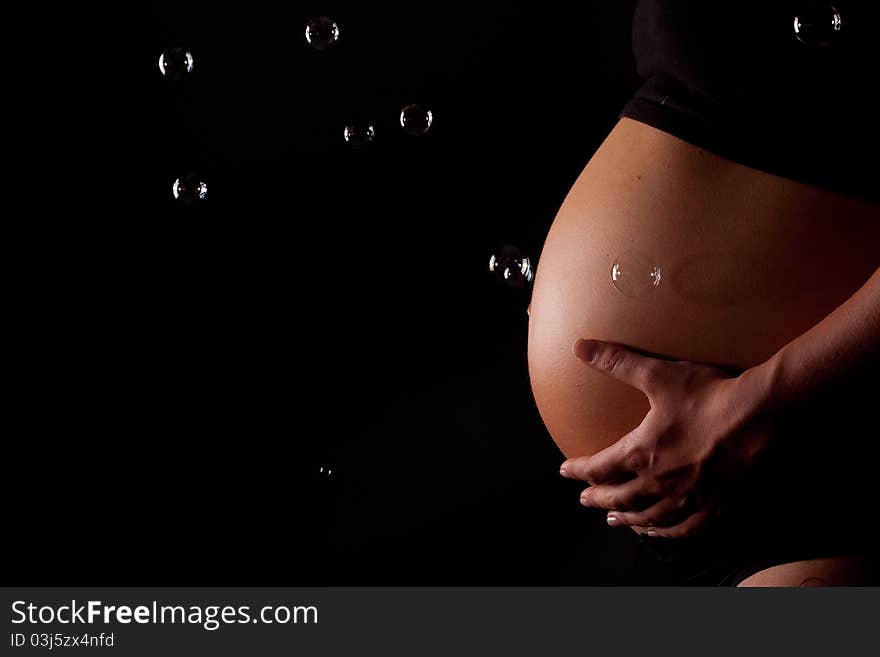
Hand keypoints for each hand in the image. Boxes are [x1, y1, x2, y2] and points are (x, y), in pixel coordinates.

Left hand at [559, 339, 775, 537]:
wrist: (759, 416)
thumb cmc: (707, 395)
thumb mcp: (657, 375)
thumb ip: (617, 363)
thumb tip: (581, 347)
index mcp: (641, 453)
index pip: (598, 467)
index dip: (579, 469)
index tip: (565, 470)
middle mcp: (660, 482)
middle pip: (620, 497)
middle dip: (598, 497)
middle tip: (585, 499)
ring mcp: (688, 498)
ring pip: (649, 516)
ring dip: (627, 518)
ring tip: (615, 519)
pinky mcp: (715, 506)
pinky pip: (685, 528)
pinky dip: (666, 532)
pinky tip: (659, 531)